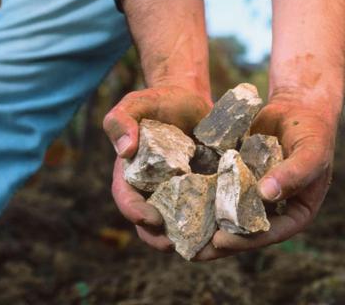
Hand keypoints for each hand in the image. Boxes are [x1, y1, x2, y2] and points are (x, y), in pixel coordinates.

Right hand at [104, 85, 211, 251]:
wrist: (190, 99)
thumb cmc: (159, 101)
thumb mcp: (136, 103)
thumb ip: (121, 120)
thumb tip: (125, 149)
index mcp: (131, 174)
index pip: (127, 199)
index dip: (136, 212)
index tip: (151, 218)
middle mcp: (152, 189)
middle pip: (150, 223)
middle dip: (159, 238)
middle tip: (175, 245)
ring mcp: (177, 193)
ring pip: (177, 224)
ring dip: (187, 238)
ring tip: (201, 245)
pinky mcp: (201, 190)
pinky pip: (203, 213)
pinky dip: (211, 223)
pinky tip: (224, 228)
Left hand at [194, 96, 336, 259]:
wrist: (297, 108)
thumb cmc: (312, 132)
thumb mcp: (311, 152)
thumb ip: (294, 173)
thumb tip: (266, 194)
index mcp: (295, 212)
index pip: (270, 233)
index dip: (245, 240)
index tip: (221, 242)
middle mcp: (273, 209)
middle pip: (245, 231)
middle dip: (218, 242)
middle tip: (191, 250)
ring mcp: (253, 195)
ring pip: (229, 215)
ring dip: (205, 225)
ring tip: (178, 235)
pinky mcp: (237, 179)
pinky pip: (220, 191)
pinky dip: (201, 197)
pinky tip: (178, 202)